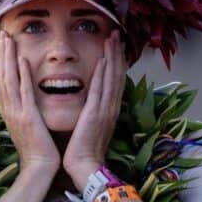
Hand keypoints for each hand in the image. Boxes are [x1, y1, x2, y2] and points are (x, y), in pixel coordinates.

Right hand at [0, 33, 59, 170]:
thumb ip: (24, 109)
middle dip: (1, 54)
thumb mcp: (27, 125)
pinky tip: (23, 60)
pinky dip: (23, 75)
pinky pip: (25, 92)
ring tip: (8, 40)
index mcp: (8, 110)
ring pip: (9, 79)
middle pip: (1, 76)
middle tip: (1, 34)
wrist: (39, 167)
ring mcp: (16, 113)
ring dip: (8, 58)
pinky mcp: (28, 117)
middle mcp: (8, 109)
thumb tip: (24, 98)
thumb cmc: (37, 149)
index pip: (0, 80)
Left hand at [63, 31, 126, 191]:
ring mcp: (105, 110)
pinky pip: (100, 89)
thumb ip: (93, 112)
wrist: (85, 168)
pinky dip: (103, 73)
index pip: (115, 80)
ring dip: (112, 56)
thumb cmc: (85, 151)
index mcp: (109, 110)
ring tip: (112, 38)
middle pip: (117, 74)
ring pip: (112, 77)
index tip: (115, 45)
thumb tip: (91, 102)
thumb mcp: (91, 127)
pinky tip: (104, 58)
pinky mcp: (95, 114)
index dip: (116, 61)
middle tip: (116, 33)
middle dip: (117, 53)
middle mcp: (111, 107)